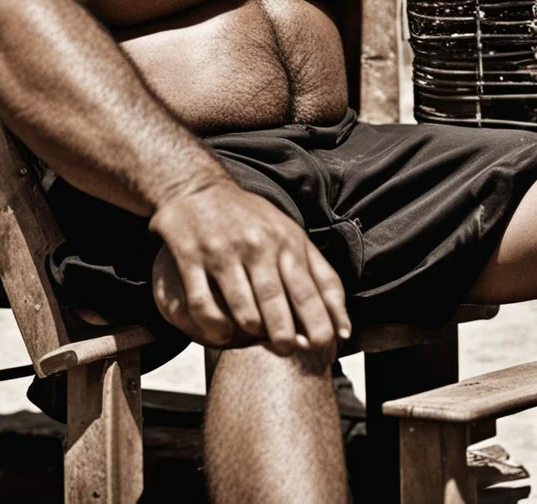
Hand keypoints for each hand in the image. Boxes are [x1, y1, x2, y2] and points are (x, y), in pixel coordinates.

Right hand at [149, 180, 350, 355]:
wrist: (199, 188)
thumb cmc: (253, 220)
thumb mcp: (293, 237)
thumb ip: (321, 279)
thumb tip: (345, 330)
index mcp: (286, 241)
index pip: (308, 290)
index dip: (319, 324)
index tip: (324, 346)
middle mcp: (257, 245)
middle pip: (276, 301)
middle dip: (285, 335)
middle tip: (287, 349)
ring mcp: (223, 251)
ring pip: (241, 308)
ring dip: (251, 331)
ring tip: (254, 337)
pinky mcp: (191, 257)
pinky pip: (203, 304)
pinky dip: (214, 326)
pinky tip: (221, 332)